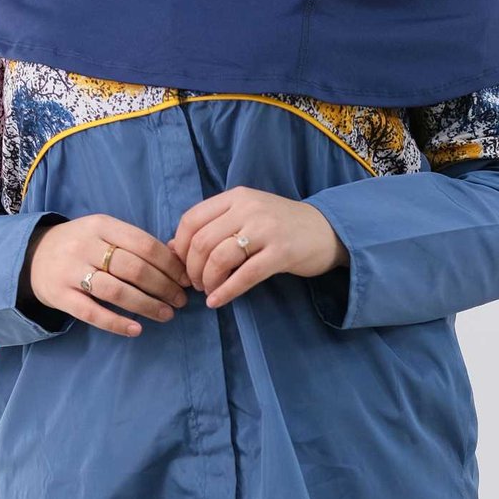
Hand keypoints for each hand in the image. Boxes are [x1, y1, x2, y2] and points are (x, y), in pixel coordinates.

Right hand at [26, 216, 190, 336]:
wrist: (32, 256)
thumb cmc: (81, 245)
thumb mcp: (103, 232)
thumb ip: (134, 243)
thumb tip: (176, 259)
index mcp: (101, 225)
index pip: (144, 244)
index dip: (169, 264)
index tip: (185, 279)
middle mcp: (85, 245)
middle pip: (133, 268)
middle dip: (163, 287)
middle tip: (180, 301)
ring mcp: (70, 271)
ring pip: (115, 291)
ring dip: (146, 305)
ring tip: (166, 315)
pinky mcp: (60, 296)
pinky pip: (92, 313)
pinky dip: (117, 323)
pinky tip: (136, 329)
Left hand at [169, 187, 346, 308]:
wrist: (327, 230)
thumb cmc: (280, 225)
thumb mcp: (246, 216)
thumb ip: (212, 226)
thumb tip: (172, 247)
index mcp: (236, 197)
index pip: (192, 219)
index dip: (180, 247)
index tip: (183, 265)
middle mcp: (249, 208)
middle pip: (202, 242)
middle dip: (192, 269)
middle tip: (196, 284)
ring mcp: (266, 229)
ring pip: (219, 258)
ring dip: (207, 281)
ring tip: (209, 291)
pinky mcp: (281, 253)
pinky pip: (244, 276)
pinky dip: (226, 292)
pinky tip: (218, 302)